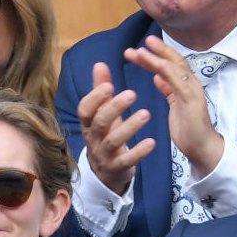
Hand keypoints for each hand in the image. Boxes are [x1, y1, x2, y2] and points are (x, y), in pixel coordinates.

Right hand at [78, 62, 155, 194]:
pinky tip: (152, 142)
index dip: (95, 98)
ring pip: (113, 141)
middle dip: (114, 108)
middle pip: (99, 123)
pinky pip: (126, 161)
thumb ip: (101, 90)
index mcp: (88, 123)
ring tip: (147, 114)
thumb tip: (99, 64)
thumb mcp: (102, 114)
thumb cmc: (105, 135)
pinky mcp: (117, 168)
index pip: (84, 109)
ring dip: (129, 127)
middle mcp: (93, 139)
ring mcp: (104, 155)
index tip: (109, 85)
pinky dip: (139, 152)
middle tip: (132, 94)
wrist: (106, 173)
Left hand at [124, 35, 224, 176]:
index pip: (170, 64)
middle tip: (142, 41)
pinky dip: (167, 71)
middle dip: (158, 49)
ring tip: (141, 50)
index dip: (155, 55)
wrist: (202, 147)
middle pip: (174, 60)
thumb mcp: (174, 104)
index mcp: (185, 84)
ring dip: (158, 57)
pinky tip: (156, 65)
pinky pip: (179, 81)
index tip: (137, 50)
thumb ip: (168, 89)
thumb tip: (158, 76)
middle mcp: (191, 84)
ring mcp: (193, 90)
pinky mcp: (192, 100)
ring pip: (175, 67)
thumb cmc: (188, 128)